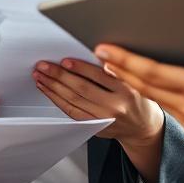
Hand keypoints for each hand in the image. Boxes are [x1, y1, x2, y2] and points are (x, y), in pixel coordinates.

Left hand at [33, 59, 162, 146]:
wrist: (143, 127)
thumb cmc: (137, 99)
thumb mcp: (135, 81)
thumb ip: (116, 70)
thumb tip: (93, 54)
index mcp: (127, 91)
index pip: (100, 77)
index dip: (81, 68)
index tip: (65, 60)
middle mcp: (115, 107)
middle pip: (82, 90)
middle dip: (59, 76)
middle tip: (43, 66)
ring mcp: (103, 119)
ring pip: (73, 102)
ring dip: (53, 88)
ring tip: (40, 76)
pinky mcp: (94, 128)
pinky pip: (72, 113)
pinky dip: (57, 100)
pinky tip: (48, 90)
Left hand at [95, 12, 183, 147]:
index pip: (155, 73)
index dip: (128, 61)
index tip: (105, 49)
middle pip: (145, 86)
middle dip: (118, 68)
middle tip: (96, 51)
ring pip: (152, 97)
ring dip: (128, 81)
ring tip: (107, 63)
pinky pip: (163, 107)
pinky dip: (146, 92)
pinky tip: (136, 80)